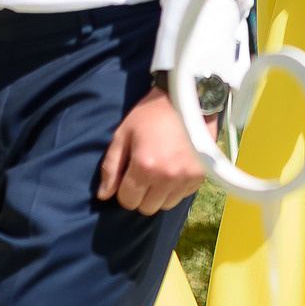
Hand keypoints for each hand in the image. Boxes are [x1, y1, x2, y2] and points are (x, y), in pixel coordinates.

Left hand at [96, 90, 211, 214]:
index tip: (128, 176)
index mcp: (145, 166)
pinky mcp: (200, 176)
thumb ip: (111, 166)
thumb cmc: (151, 114)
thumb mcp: (123, 133)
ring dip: (159, 194)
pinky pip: (182, 196)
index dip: (124, 190)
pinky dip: (175, 189)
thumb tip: (103, 195)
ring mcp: (186, 178)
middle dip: (141, 195)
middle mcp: (167, 177)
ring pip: (165, 205)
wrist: (188, 98)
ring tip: (159, 173)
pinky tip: (174, 169)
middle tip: (143, 175)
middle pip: (147, 207)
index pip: (127, 200)